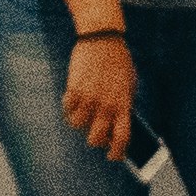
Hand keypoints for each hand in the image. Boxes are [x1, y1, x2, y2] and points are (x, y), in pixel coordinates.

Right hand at [63, 31, 140, 161]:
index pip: (122, 137)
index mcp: (123, 104)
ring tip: (82, 112)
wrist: (102, 39)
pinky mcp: (74, 89)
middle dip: (95, 140)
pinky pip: (67, 109)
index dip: (117, 152)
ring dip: (79, 122)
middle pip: (96, 138)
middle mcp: (106, 105)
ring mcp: (89, 98)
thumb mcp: (128, 84)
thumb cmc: (118, 61)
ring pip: (77, 126)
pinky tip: (73, 100)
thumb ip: (124, 104)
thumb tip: (118, 123)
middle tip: (95, 133)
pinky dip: (69, 108)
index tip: (114, 156)